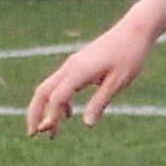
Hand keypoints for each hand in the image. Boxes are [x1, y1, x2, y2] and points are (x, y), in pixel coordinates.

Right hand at [25, 16, 154, 136]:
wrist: (133, 31)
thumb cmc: (129, 56)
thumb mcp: (117, 82)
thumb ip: (100, 102)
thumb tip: (87, 124)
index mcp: (79, 71)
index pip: (56, 97)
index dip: (50, 116)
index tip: (48, 132)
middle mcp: (70, 67)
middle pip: (42, 91)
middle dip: (34, 113)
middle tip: (32, 134)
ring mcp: (72, 65)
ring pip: (49, 88)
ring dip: (45, 108)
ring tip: (50, 131)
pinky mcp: (77, 65)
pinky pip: (60, 84)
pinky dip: (58, 100)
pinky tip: (68, 114)